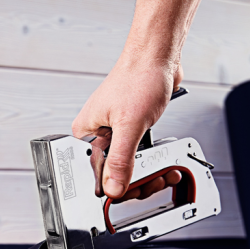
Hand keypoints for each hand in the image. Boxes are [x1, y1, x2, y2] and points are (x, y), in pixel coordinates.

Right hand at [72, 56, 183, 199]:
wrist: (158, 57)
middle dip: (136, 181)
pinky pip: (137, 154)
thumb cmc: (139, 78)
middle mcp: (97, 134)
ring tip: (163, 174)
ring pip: (127, 166)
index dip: (115, 187)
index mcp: (86, 134)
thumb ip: (120, 161)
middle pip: (112, 173)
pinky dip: (151, 161)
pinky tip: (162, 163)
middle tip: (154, 182)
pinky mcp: (129, 130)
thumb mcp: (130, 126)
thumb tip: (113, 188)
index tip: (135, 191)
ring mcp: (114, 133)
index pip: (95, 174)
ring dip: (147, 173)